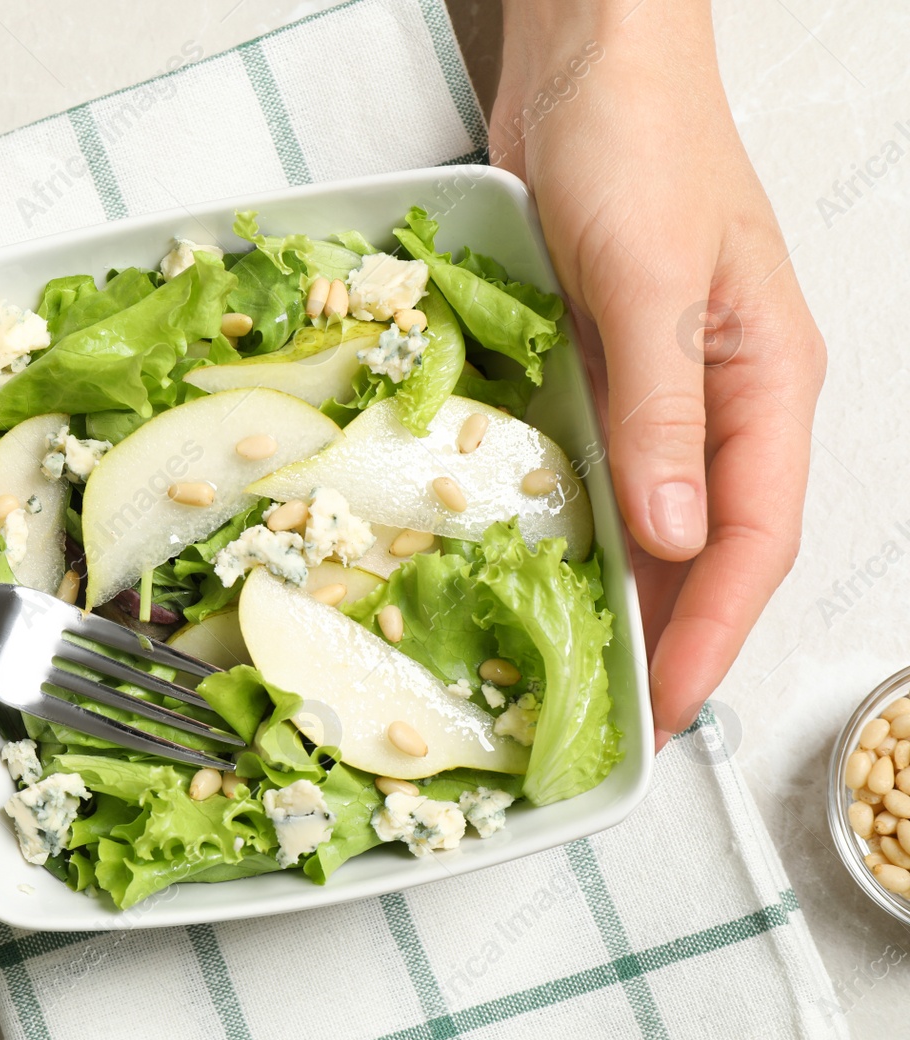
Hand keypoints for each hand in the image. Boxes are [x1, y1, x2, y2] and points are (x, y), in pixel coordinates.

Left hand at [493, 1, 825, 739]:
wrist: (589, 58)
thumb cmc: (640, 140)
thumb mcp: (651, 279)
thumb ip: (662, 408)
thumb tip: (674, 536)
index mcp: (766, 381)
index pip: (755, 539)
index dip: (713, 635)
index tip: (666, 709)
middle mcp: (722, 396)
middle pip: (709, 546)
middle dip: (670, 634)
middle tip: (610, 713)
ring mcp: (661, 382)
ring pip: (653, 514)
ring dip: (621, 589)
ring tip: (572, 664)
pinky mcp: (603, 362)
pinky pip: (599, 467)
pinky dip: (575, 521)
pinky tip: (535, 559)